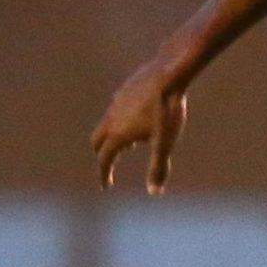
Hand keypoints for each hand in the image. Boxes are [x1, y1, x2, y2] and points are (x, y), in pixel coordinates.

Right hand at [90, 56, 190, 194]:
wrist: (169, 74)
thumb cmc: (168, 110)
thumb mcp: (165, 142)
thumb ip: (158, 167)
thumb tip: (154, 192)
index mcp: (118, 134)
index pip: (104, 159)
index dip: (104, 174)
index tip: (106, 186)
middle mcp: (111, 118)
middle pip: (97, 140)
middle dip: (102, 155)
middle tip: (109, 166)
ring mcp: (116, 102)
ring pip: (106, 124)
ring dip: (113, 138)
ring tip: (132, 146)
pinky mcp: (124, 90)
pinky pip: (116, 110)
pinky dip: (120, 122)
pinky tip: (138, 120)